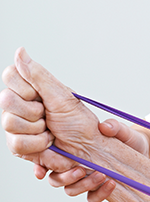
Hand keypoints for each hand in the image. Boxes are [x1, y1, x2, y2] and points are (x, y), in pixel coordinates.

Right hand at [1, 47, 100, 169]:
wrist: (88, 149)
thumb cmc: (80, 123)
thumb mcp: (61, 95)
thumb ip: (37, 75)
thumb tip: (20, 51)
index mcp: (30, 90)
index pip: (10, 75)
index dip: (26, 88)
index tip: (41, 96)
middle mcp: (20, 106)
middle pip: (6, 100)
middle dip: (34, 111)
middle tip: (49, 116)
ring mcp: (17, 126)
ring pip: (10, 123)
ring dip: (38, 130)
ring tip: (51, 131)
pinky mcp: (19, 146)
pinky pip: (17, 144)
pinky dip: (38, 145)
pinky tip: (48, 143)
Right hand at [45, 118, 149, 201]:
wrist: (142, 150)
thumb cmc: (127, 138)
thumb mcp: (121, 130)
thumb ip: (113, 127)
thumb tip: (105, 127)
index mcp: (70, 149)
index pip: (47, 159)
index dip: (40, 165)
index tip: (41, 172)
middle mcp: (74, 165)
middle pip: (55, 179)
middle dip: (65, 177)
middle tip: (81, 169)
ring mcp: (85, 179)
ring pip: (71, 190)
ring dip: (83, 185)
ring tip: (102, 175)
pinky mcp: (99, 188)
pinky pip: (92, 198)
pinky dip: (99, 194)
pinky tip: (111, 184)